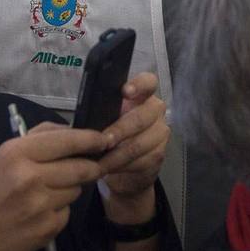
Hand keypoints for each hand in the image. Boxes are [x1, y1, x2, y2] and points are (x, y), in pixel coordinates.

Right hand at [0, 125, 108, 250]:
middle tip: (92, 167)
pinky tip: (39, 213)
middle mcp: (30, 177)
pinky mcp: (48, 227)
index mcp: (16, 154)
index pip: (67, 141)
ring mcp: (40, 205)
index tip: (104, 139)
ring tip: (45, 193)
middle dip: (90, 167)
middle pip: (80, 167)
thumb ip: (38, 139)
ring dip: (70, 189)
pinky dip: (60, 210)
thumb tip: (74, 131)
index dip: (91, 139)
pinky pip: (67, 211)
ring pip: (76, 189)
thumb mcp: (3, 156)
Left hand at [97, 72, 168, 219]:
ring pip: (140, 143)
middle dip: (120, 131)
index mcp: (143, 95)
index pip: (148, 82)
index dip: (138, 85)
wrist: (124, 163)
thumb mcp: (107, 117)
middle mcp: (155, 111)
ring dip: (118, 155)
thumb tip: (89, 113)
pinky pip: (141, 161)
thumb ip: (104, 111)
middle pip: (141, 117)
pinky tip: (109, 169)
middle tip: (104, 141)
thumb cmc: (112, 133)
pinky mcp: (159, 155)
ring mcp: (160, 133)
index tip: (125, 92)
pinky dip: (123, 166)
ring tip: (100, 162)